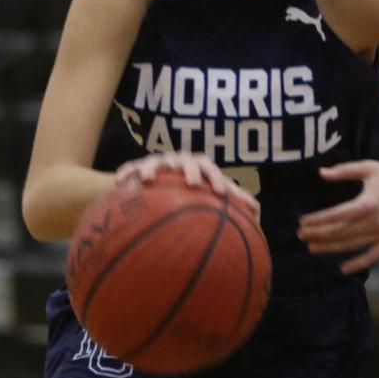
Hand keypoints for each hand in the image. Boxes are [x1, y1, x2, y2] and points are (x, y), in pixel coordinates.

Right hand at [114, 151, 258, 216]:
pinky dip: (126, 172)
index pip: (212, 170)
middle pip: (187, 162)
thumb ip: (235, 202)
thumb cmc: (192, 189)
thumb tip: (259, 215)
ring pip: (156, 161)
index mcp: (200, 167)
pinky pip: (130, 168)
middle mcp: (180, 161)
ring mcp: (159, 162)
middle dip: (191, 171)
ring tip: (148, 180)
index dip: (217, 180)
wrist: (158, 181)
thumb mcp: (210, 193)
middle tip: (193, 184)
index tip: (222, 194)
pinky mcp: (137, 166)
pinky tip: (119, 182)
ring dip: (152, 168)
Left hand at [297, 160, 378, 273]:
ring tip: (312, 247)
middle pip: (340, 232)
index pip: (336, 216)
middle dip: (318, 234)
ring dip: (330, 247)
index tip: (302, 222)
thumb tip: (320, 173)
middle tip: (301, 236)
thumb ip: (344, 171)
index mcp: (368, 203)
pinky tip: (343, 268)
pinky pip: (372, 256)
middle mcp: (375, 221)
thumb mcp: (368, 168)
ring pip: (351, 245)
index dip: (318, 220)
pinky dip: (358, 263)